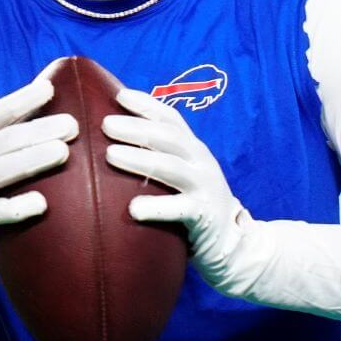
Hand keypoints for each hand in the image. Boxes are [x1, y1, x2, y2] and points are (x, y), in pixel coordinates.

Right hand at [0, 76, 77, 290]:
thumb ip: (9, 136)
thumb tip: (49, 101)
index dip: (23, 99)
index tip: (50, 88)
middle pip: (6, 139)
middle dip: (40, 129)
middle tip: (72, 125)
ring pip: (1, 170)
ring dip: (33, 159)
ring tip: (63, 152)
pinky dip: (16, 207)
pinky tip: (41, 204)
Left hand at [103, 89, 254, 294]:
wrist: (234, 245)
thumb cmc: (194, 206)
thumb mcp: (181, 176)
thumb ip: (158, 159)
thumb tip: (111, 144)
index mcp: (192, 149)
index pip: (170, 119)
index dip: (147, 104)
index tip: (119, 95)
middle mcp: (200, 162)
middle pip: (168, 137)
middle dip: (136, 127)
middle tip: (105, 124)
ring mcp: (205, 188)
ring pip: (171, 167)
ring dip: (140, 159)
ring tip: (110, 155)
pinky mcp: (205, 216)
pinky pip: (180, 209)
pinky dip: (157, 207)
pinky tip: (133, 209)